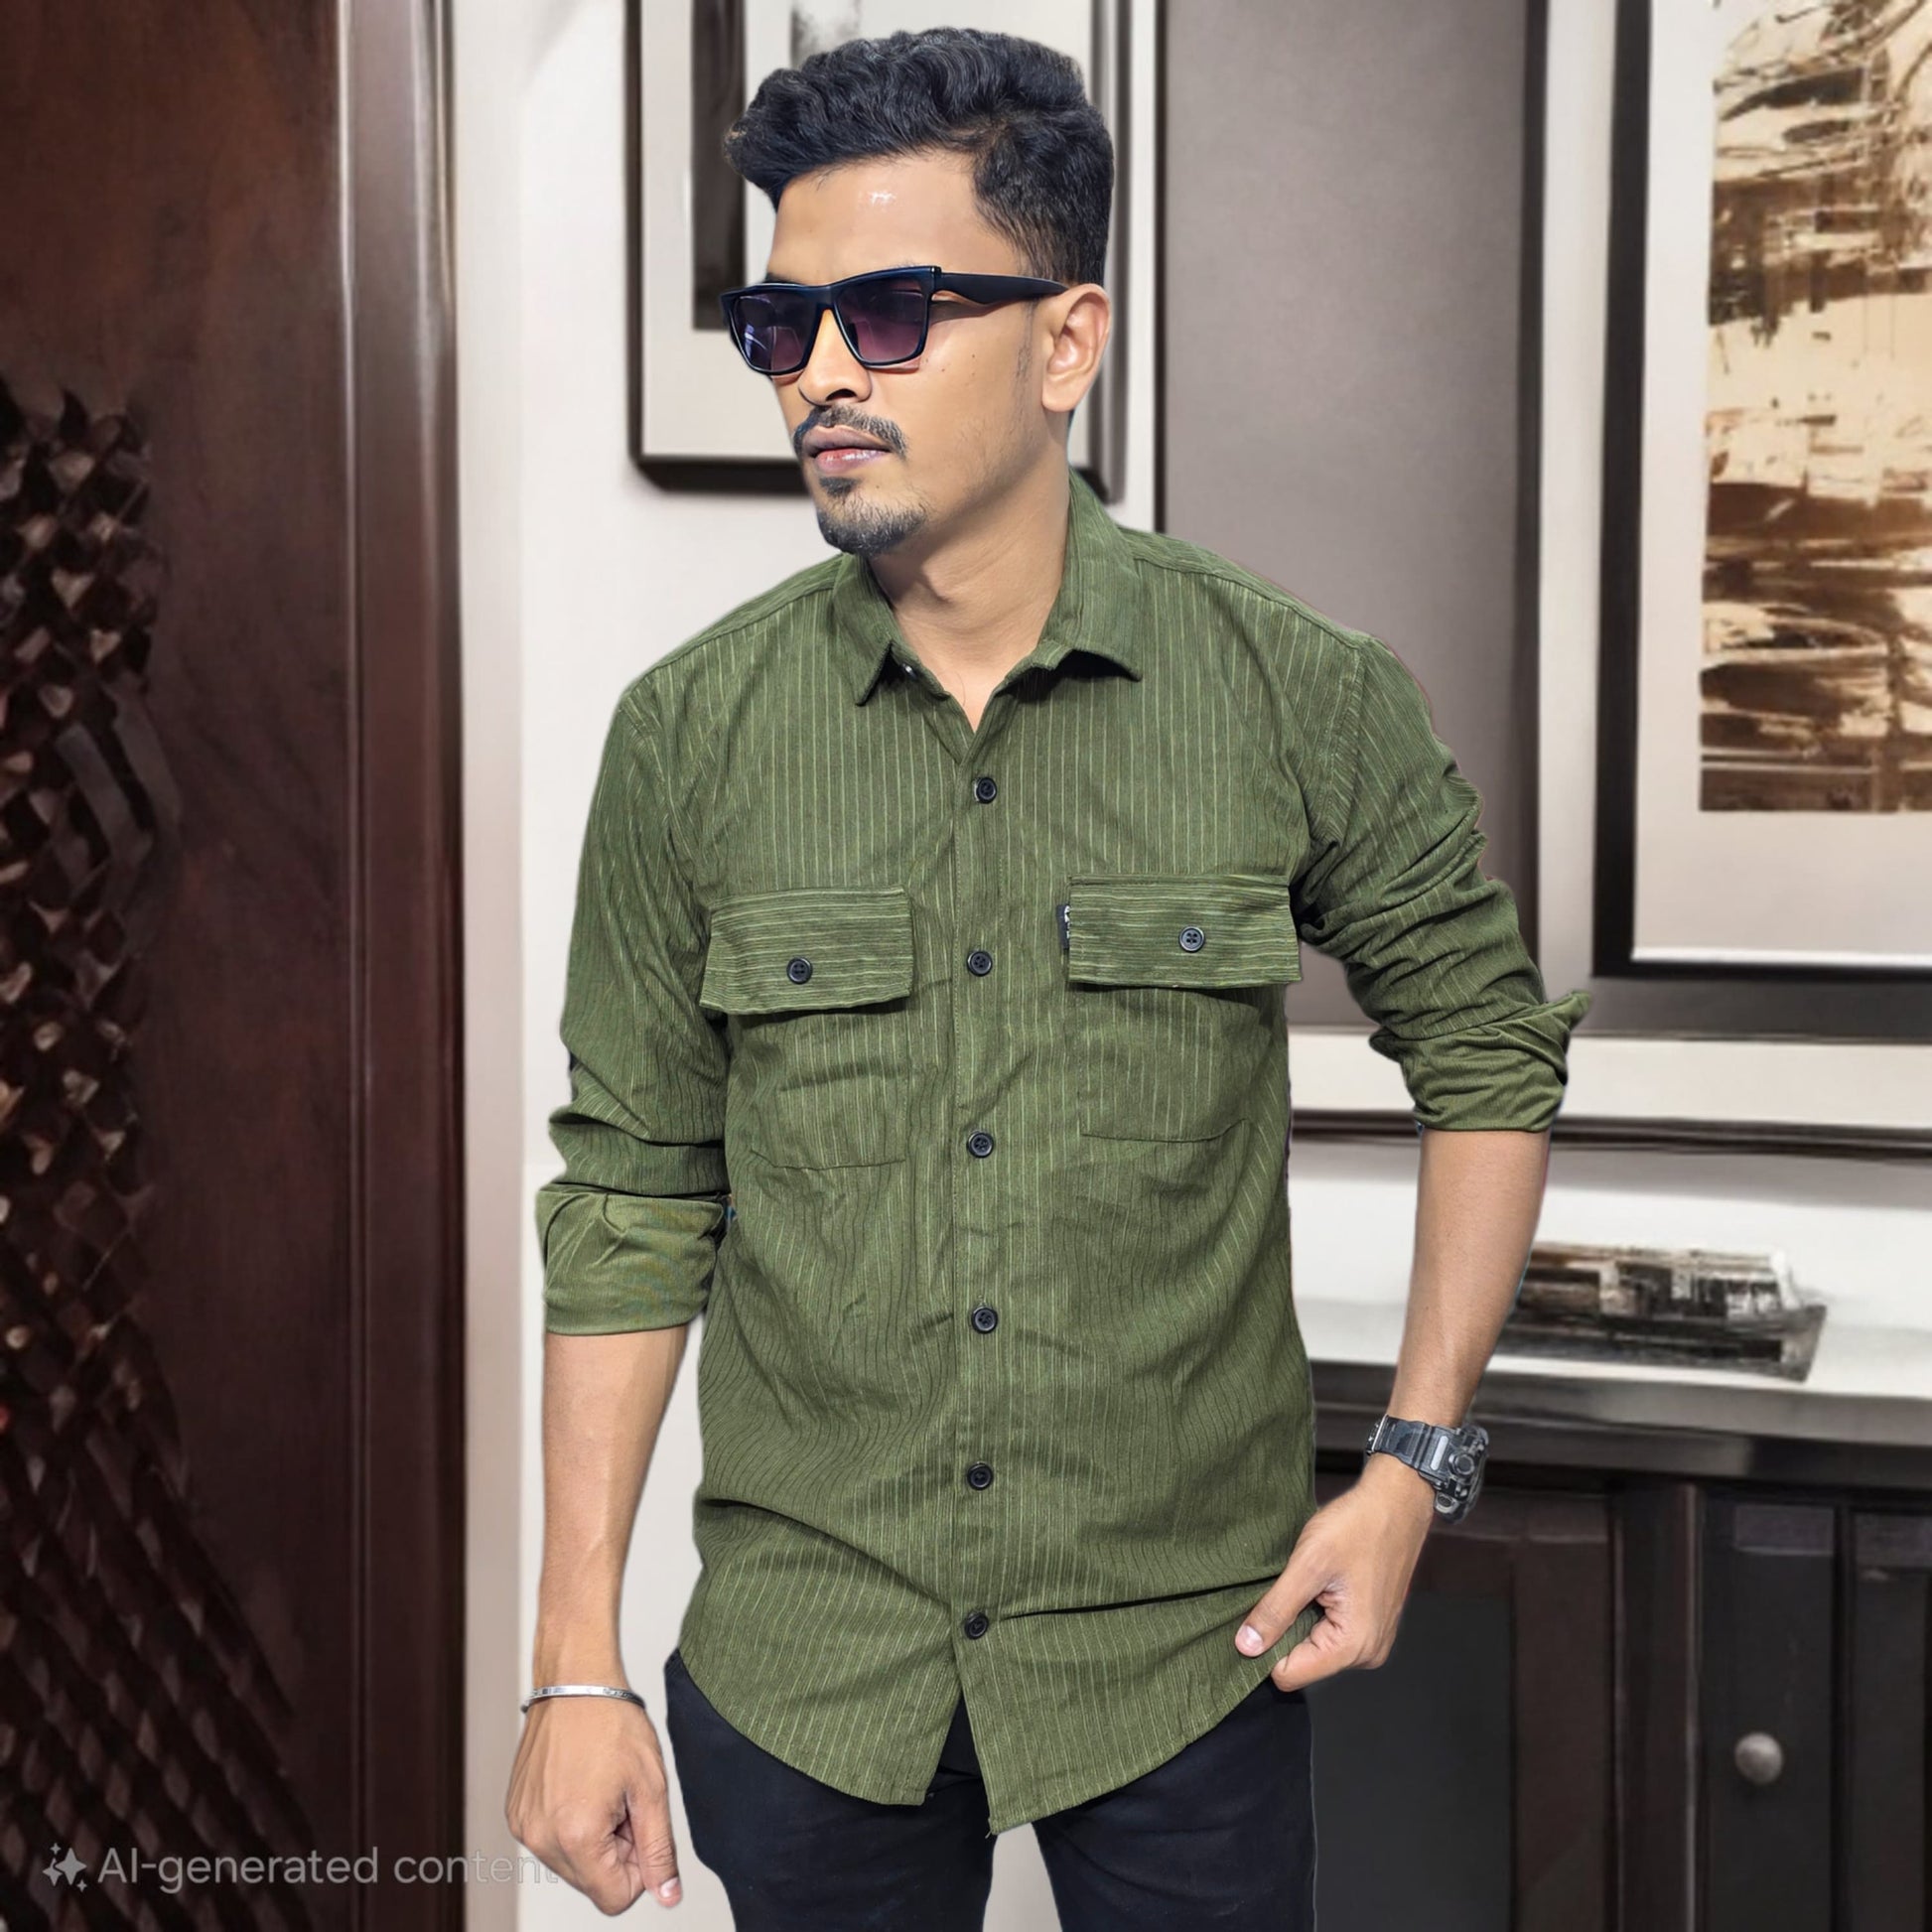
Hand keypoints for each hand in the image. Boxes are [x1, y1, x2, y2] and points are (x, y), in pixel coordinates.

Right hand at [506, 1692, 684, 1911]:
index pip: (615, 1898)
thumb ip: (658, 1850)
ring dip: (593, 1838)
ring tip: (601, 1789)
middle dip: (615, 1851)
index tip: (639, 1825)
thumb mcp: (651, 1788)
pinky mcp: (516, 1813)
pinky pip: (550, 1841)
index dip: (638, 1868)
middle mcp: (541, 1839)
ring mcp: (523, 1826)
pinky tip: (580, 1785)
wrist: (575, 1681)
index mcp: (577, 1836)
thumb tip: (667, 1896)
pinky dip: (570, 1823)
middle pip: (592, 1882)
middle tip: (622, 1800)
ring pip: (571, 1864)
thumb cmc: (612, 1722)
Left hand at [1233, 1454, 1437, 1692]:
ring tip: (1306, 1582)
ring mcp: (1372, 1640)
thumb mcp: (1307, 1565)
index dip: (1265, 1648)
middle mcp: (1367, 1653)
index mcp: (1353, 1645)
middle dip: (1285, 1631)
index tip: (1259, 1614)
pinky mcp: (1371, 1625)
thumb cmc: (1357, 1526)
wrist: (1396, 1502)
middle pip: (1303, 1662)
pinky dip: (1316, 1612)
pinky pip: (1330, 1633)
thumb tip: (1245, 1647)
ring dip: (1301, 1618)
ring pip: (1315, 1647)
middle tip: (1285, 1589)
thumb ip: (1276, 1610)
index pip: (1289, 1674)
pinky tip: (1320, 1584)